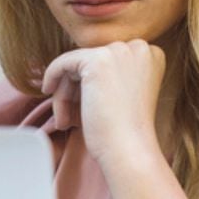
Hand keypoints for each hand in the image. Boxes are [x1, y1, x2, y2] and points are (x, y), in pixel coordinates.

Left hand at [40, 39, 165, 170]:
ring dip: (66, 93)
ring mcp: (119, 51)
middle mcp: (138, 48)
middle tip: (69, 118)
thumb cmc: (125, 132)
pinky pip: (64, 61)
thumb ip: (110, 76)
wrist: (129, 150)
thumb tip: (76, 66)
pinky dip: (52, 75)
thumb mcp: (124, 95)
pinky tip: (48, 91)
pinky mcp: (98, 59)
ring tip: (65, 121)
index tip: (83, 107)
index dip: (92, 84)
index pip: (109, 62)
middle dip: (76, 90)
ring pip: (78, 65)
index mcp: (150, 55)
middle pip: (93, 62)